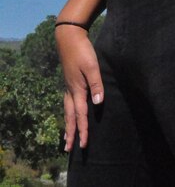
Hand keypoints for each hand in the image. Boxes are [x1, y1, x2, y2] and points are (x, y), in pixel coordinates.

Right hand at [55, 25, 103, 150]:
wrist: (69, 37)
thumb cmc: (82, 51)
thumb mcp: (92, 66)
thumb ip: (96, 84)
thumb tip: (97, 103)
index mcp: (77, 89)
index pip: (80, 115)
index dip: (82, 130)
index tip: (83, 145)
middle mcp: (71, 90)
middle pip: (70, 116)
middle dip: (70, 132)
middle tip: (68, 149)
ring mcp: (68, 85)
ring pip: (67, 109)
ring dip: (68, 123)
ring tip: (67, 135)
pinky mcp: (69, 80)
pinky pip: (68, 101)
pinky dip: (68, 111)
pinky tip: (70, 111)